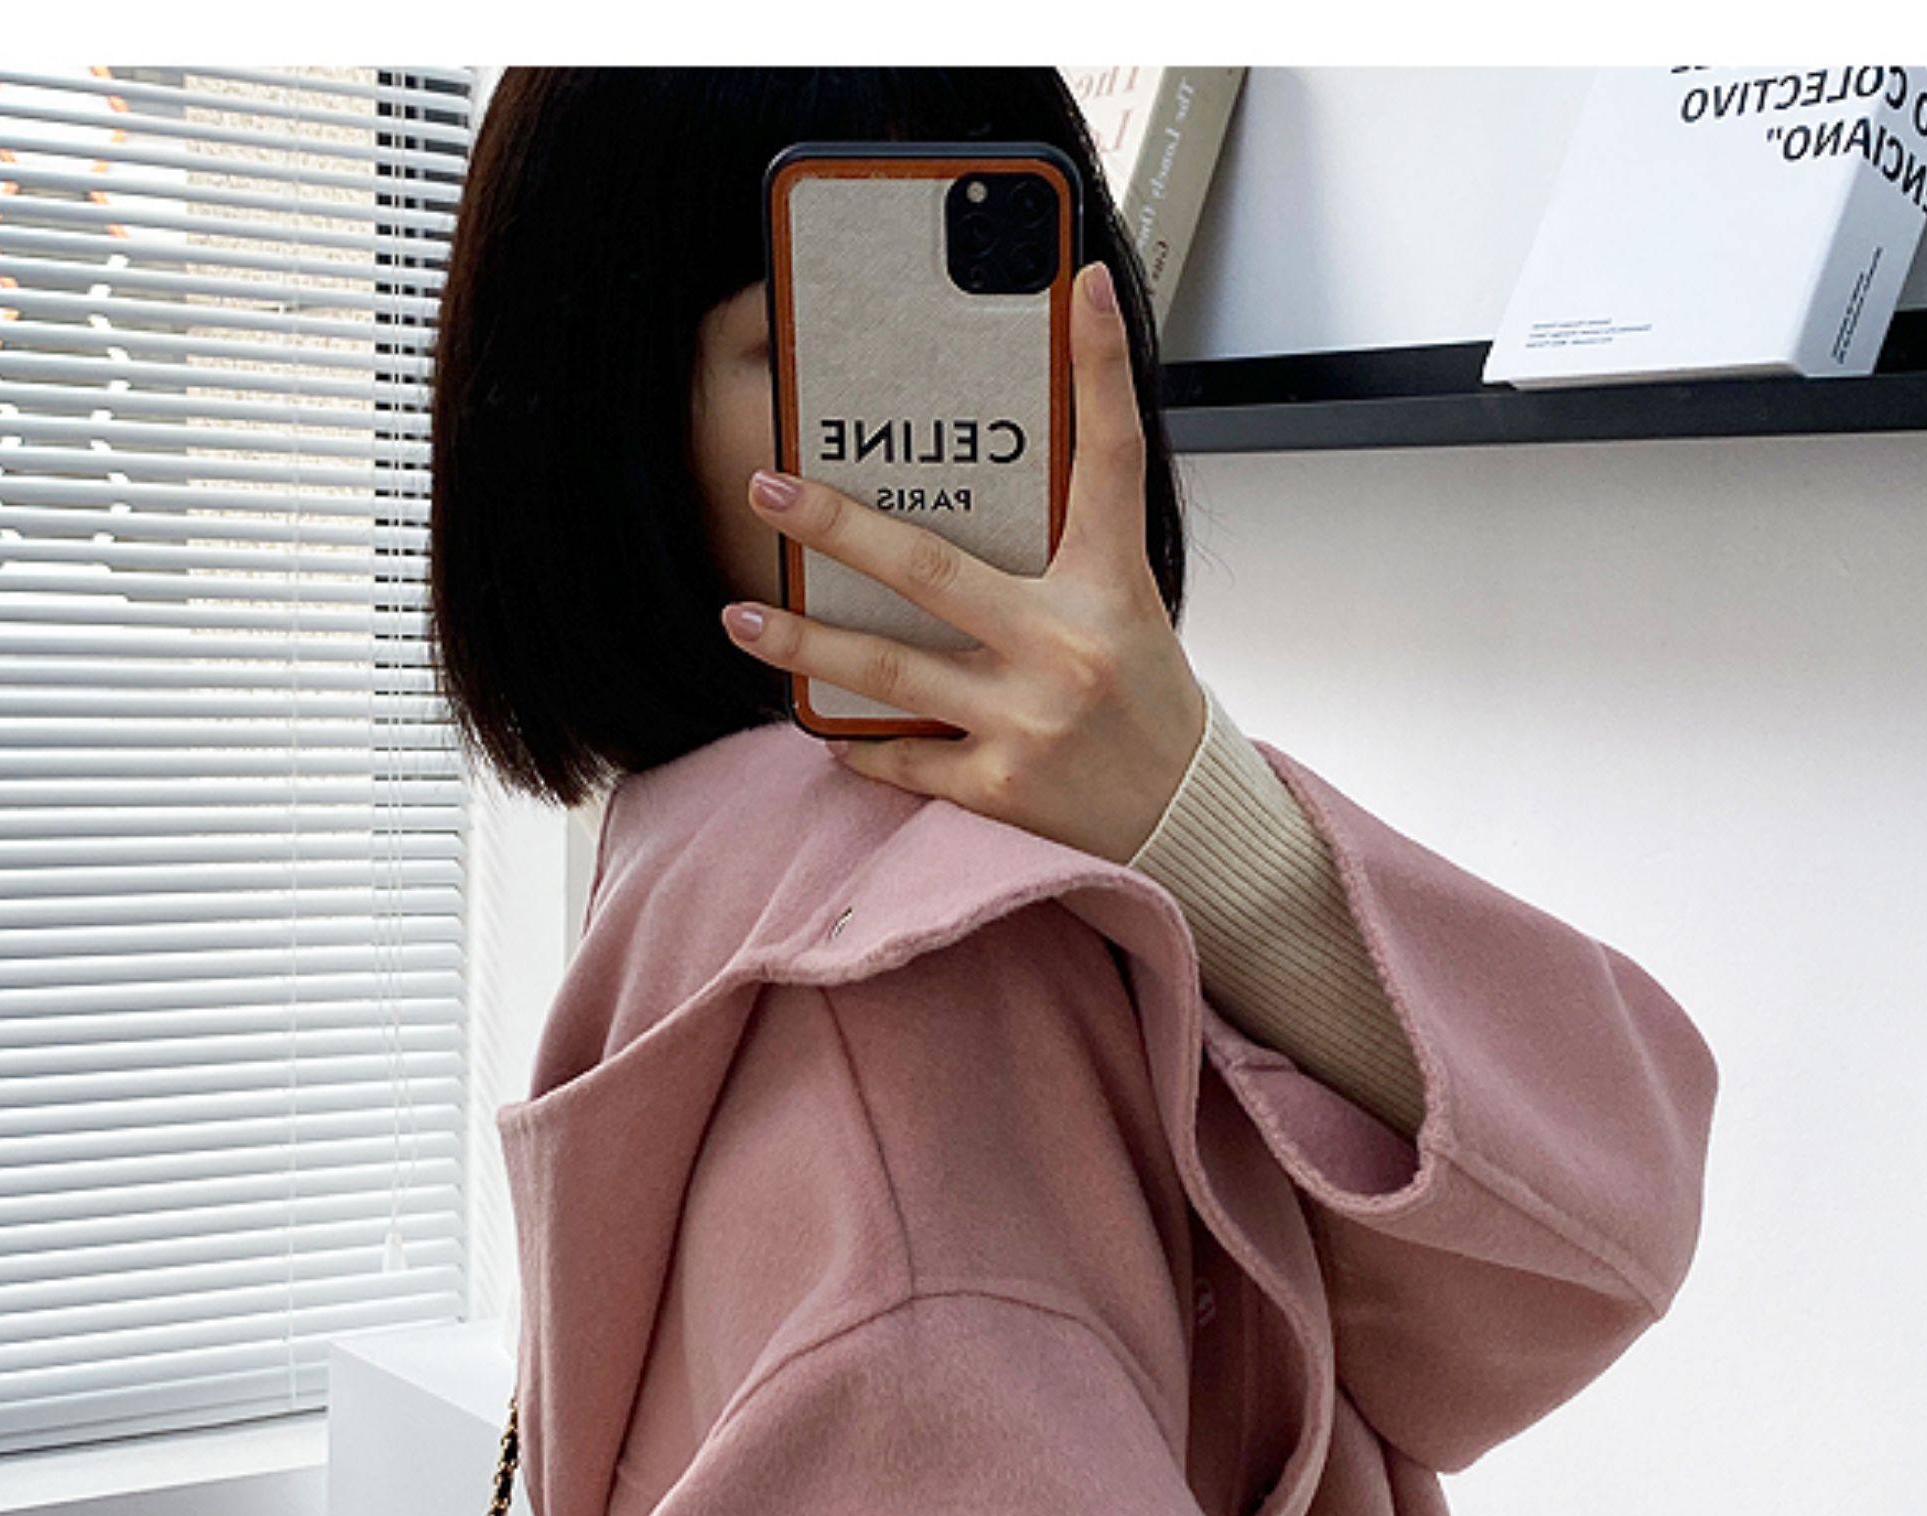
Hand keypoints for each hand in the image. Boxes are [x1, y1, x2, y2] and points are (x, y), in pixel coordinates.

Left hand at [717, 260, 1205, 866]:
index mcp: (1109, 585)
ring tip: (741, 620)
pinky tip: (819, 724)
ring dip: (805, 645)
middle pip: (929, 570)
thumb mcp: (1129, 609)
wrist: (1186, 823)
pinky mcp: (1001, 791)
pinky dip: (859, 741)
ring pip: (890, 672)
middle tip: (765, 489)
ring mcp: (1029, 723)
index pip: (1109, 456)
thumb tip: (985, 486)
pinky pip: (904, 757)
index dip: (1101, 365)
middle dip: (836, 526)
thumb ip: (1069, 549)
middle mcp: (1065, 648)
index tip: (1075, 281)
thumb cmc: (1146, 706)